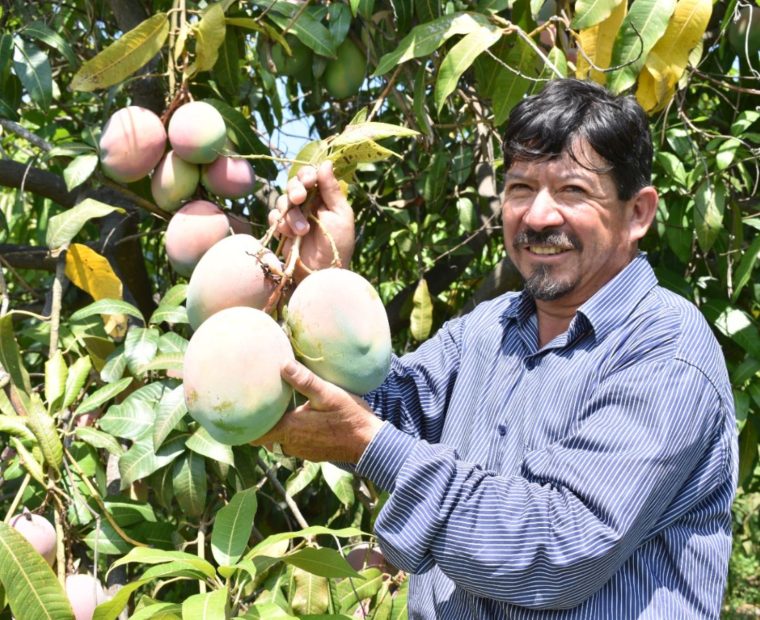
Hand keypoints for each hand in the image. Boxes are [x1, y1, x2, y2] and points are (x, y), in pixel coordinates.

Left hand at [253, 359, 382, 462]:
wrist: (370, 443)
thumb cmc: (349, 417)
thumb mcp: (328, 394)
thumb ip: (305, 381)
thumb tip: (283, 363)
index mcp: (290, 428)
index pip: (256, 435)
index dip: (246, 426)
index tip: (242, 413)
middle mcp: (292, 444)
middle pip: (266, 437)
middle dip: (263, 423)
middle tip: (261, 404)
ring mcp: (303, 451)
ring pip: (281, 440)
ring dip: (280, 428)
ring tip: (281, 409)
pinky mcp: (313, 454)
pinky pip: (296, 444)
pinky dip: (295, 434)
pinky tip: (303, 419)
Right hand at [269, 160, 354, 278]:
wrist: (322, 273)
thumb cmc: (338, 245)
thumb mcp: (341, 215)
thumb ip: (331, 190)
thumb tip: (325, 162)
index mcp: (324, 197)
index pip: (311, 176)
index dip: (307, 175)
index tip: (309, 179)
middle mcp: (308, 204)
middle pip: (293, 185)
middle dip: (295, 190)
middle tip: (299, 199)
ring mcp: (294, 216)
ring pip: (283, 201)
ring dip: (291, 214)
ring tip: (302, 231)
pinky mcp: (282, 229)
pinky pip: (274, 216)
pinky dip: (280, 222)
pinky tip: (290, 234)